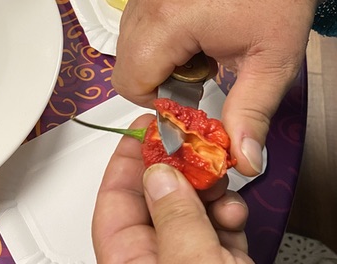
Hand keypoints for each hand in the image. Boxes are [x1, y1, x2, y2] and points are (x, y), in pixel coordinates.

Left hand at [92, 114, 252, 262]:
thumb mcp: (192, 261)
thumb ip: (175, 216)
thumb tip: (161, 174)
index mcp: (132, 260)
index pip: (114, 201)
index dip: (125, 160)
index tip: (142, 130)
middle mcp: (158, 255)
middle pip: (156, 198)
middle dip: (177, 169)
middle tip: (191, 146)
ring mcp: (189, 256)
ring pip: (189, 206)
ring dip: (208, 189)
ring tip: (218, 179)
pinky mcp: (218, 258)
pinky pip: (216, 223)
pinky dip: (227, 211)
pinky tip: (233, 212)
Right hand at [111, 0, 318, 175]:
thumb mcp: (271, 59)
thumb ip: (252, 112)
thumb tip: (244, 160)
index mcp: (168, 21)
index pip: (132, 83)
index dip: (160, 104)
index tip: (192, 103)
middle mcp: (146, 4)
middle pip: (127, 69)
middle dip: (159, 85)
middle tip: (199, 76)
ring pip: (130, 50)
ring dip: (161, 65)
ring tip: (200, 56)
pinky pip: (139, 31)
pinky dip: (161, 46)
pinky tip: (193, 39)